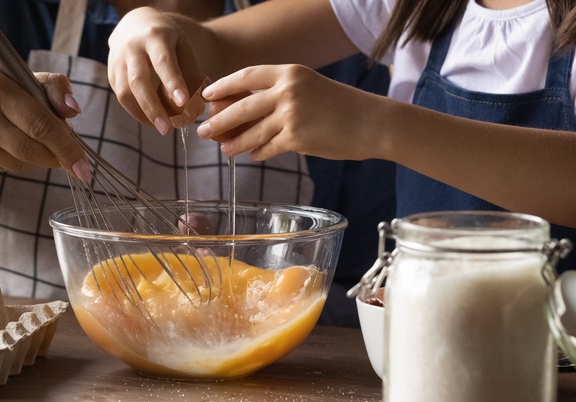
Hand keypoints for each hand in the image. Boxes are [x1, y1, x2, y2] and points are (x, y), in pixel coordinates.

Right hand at [0, 66, 86, 176]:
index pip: (40, 125)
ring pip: (19, 163)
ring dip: (35, 158)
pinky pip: (3, 169)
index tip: (84, 166)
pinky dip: (14, 161)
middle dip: (55, 157)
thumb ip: (52, 87)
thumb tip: (74, 112)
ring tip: (28, 139)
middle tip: (68, 157)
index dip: (67, 148)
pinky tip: (4, 144)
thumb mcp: (17, 76)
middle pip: (32, 150)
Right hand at [108, 7, 203, 134]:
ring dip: (143, 115)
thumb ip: (190, 71)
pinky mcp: (111, 73)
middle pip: (138, 81)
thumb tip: (199, 103)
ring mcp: (117, 60)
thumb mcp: (182, 45)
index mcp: (154, 36)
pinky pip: (122, 97)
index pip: (163, 61)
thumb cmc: (167, 39)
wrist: (135, 23)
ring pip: (125, 93)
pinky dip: (137, 112)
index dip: (172, 82)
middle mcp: (132, 47)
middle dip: (153, 108)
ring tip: (162, 128)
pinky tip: (152, 119)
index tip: (183, 103)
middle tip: (167, 130)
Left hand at [196, 64, 376, 160]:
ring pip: (252, 132)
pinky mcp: (297, 138)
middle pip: (241, 107)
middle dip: (218, 121)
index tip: (207, 96)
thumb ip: (279, 95)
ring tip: (223, 149)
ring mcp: (291, 115)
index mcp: (290, 72)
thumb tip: (244, 112)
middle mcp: (288, 90)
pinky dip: (258, 153)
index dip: (223, 86)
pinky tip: (253, 155)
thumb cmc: (341, 107)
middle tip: (203, 131)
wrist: (372, 122)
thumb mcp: (309, 88)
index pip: (246, 76)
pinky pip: (267, 148)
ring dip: (234, 142)